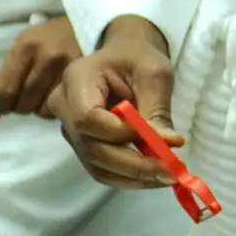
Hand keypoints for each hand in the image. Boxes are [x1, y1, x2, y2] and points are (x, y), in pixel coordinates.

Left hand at [0, 16, 81, 117]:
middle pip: (24, 103)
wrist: (88, 25)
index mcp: (26, 46)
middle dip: (20, 106)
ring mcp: (69, 69)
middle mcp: (47, 57)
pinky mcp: (84, 81)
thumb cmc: (50, 36)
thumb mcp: (22, 47)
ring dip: (38, 108)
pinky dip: (55, 107)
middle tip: (25, 97)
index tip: (4, 106)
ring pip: (43, 109)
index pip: (5, 89)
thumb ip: (0, 78)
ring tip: (42, 94)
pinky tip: (57, 95)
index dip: (2, 104)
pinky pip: (61, 108)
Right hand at [56, 17, 179, 190]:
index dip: (125, 135)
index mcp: (76, 79)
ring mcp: (70, 128)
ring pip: (97, 164)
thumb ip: (156, 107)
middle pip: (92, 147)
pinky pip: (101, 169)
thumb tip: (166, 144)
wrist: (124, 58)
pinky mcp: (83, 144)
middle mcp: (64, 106)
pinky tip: (154, 176)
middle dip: (134, 164)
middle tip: (172, 170)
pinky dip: (129, 178)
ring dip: (134, 176)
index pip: (89, 118)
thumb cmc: (138, 58)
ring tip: (169, 175)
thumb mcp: (154, 72)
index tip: (167, 142)